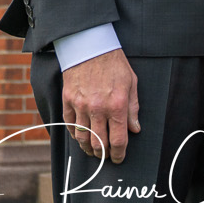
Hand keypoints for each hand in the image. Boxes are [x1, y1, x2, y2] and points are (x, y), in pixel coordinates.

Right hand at [61, 48, 140, 162]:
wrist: (90, 44)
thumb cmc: (113, 62)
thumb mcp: (131, 82)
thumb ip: (133, 108)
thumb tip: (135, 129)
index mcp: (116, 105)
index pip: (118, 140)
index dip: (119, 154)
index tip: (119, 158)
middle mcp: (98, 108)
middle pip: (99, 144)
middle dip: (104, 154)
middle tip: (106, 156)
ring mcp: (81, 105)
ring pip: (83, 138)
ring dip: (88, 149)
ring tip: (93, 150)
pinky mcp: (68, 100)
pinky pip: (70, 125)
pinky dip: (75, 135)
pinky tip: (80, 137)